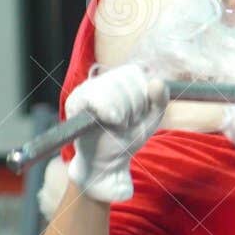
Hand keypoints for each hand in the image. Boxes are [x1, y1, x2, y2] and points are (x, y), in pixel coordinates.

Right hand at [65, 64, 167, 202]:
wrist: (107, 163)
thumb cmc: (128, 138)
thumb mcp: (151, 118)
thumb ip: (160, 99)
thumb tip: (157, 81)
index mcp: (119, 80)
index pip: (133, 72)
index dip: (141, 95)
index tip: (138, 113)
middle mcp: (100, 80)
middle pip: (122, 77)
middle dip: (133, 105)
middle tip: (126, 122)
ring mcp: (86, 89)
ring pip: (110, 87)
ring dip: (122, 111)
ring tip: (117, 124)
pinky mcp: (74, 102)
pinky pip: (94, 98)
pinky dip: (108, 113)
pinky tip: (107, 123)